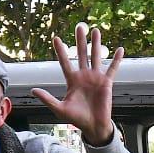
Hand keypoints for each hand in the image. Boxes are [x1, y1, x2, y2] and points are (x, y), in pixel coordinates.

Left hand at [31, 23, 123, 145]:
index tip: (56, 38)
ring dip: (96, 44)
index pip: (65, 62)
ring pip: (95, 57)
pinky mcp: (106, 83)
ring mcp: (95, 78)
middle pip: (81, 54)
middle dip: (80, 40)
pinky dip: (116, 60)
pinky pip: (112, 69)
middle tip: (79, 26)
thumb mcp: (59, 109)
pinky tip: (120, 49)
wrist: (93, 126)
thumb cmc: (76, 119)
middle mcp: (83, 76)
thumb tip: (33, 90)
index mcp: (72, 80)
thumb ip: (47, 99)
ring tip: (96, 30)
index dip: (61, 51)